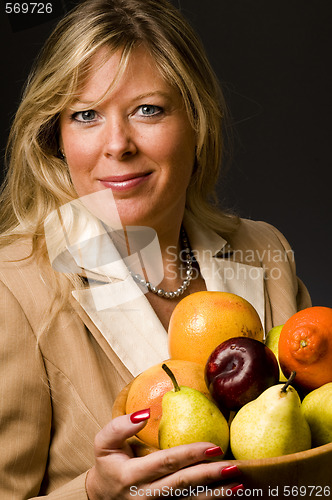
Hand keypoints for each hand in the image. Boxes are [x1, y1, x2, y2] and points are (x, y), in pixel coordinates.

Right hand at [85, 409, 242, 498]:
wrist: (100, 497)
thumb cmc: (107, 464)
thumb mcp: (103, 442)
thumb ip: (121, 426)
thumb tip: (146, 413)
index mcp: (131, 475)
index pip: (166, 462)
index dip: (190, 454)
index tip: (212, 446)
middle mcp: (146, 496)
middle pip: (182, 485)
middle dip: (209, 476)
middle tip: (232, 466)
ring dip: (215, 495)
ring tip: (237, 485)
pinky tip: (227, 495)